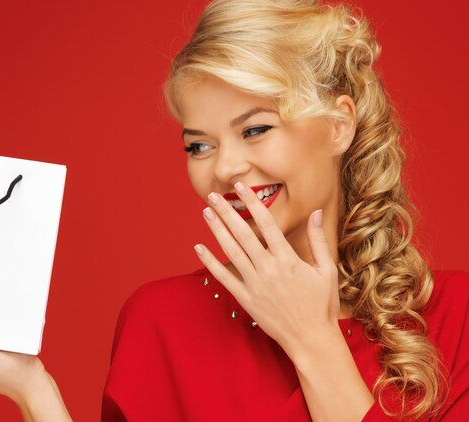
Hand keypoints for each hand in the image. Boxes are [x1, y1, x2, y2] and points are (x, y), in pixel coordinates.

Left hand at [193, 182, 340, 358]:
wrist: (311, 338)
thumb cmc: (321, 304)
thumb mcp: (326, 269)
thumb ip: (318, 240)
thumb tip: (317, 212)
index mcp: (288, 259)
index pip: (267, 224)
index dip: (252, 203)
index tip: (241, 187)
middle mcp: (269, 269)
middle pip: (243, 234)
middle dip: (227, 212)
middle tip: (213, 195)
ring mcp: (255, 284)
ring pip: (231, 251)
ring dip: (217, 231)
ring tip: (206, 213)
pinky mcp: (246, 299)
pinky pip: (224, 278)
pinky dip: (210, 263)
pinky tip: (199, 248)